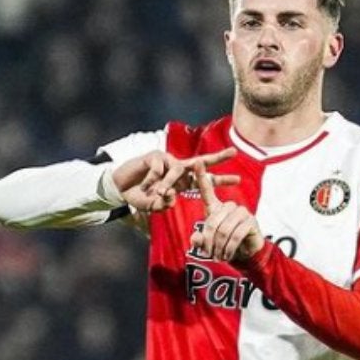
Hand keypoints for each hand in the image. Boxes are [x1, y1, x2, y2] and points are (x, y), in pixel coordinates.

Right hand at [112, 147, 238, 211]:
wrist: (121, 189)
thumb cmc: (140, 197)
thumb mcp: (154, 206)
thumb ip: (163, 204)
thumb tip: (171, 196)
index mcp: (182, 181)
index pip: (204, 180)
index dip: (220, 180)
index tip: (238, 180)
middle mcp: (178, 169)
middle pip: (201, 162)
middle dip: (218, 157)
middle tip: (234, 152)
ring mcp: (167, 161)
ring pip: (177, 170)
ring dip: (168, 184)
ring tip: (157, 193)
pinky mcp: (155, 155)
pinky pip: (159, 169)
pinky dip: (152, 180)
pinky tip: (144, 185)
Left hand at [190, 160, 264, 261]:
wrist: (246, 253)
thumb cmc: (225, 244)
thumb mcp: (209, 243)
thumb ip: (200, 241)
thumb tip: (196, 239)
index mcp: (216, 208)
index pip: (207, 190)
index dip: (202, 176)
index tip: (197, 161)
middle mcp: (229, 206)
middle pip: (213, 222)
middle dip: (209, 241)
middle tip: (209, 254)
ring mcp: (241, 212)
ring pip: (224, 230)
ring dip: (219, 247)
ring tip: (218, 256)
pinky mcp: (251, 221)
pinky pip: (236, 235)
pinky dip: (229, 248)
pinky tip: (227, 255)